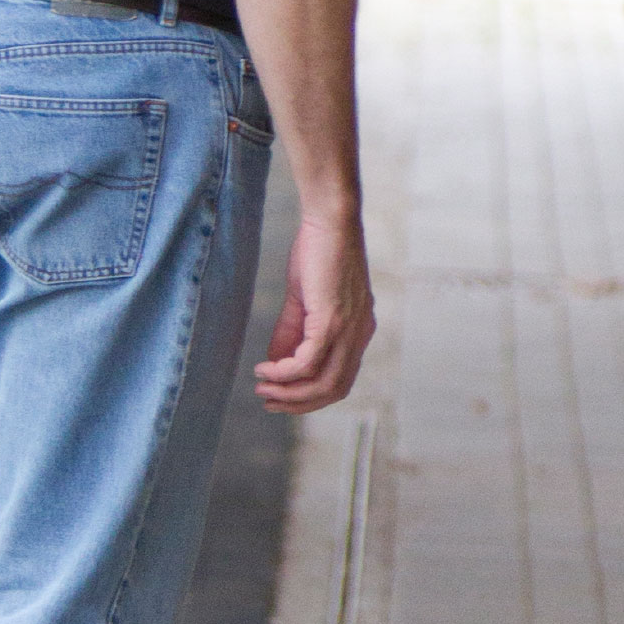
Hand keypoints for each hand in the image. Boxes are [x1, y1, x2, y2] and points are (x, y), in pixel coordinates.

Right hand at [254, 215, 376, 413]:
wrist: (329, 220)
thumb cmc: (319, 253)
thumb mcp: (305, 301)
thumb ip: (292, 333)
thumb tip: (275, 363)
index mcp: (359, 331)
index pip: (342, 379)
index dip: (311, 397)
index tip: (281, 397)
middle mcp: (360, 334)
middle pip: (334, 389)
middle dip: (299, 403)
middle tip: (268, 400)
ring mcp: (349, 328)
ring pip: (323, 381)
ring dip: (289, 393)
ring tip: (262, 388)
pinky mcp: (333, 319)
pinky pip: (307, 361)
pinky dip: (284, 372)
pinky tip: (265, 368)